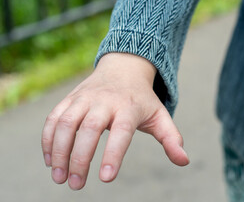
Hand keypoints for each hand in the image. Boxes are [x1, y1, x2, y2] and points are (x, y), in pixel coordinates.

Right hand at [41, 53, 188, 189]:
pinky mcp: (70, 98)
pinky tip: (50, 160)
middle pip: (89, 128)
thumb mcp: (160, 115)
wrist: (123, 68)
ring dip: (58, 151)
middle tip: (76, 186)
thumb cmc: (142, 98)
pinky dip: (48, 138)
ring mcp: (85, 98)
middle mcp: (105, 101)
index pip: (121, 131)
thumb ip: (171, 138)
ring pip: (66, 122)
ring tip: (59, 177)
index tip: (105, 178)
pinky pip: (53, 117)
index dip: (113, 154)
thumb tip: (184, 161)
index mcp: (129, 107)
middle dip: (80, 158)